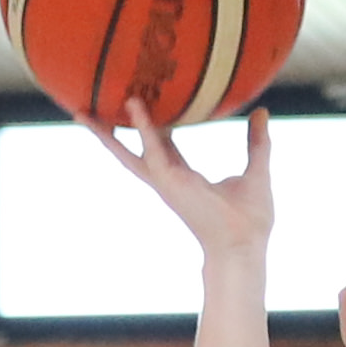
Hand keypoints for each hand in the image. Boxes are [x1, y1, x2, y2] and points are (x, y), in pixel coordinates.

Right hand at [101, 99, 271, 267]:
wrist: (246, 245)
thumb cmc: (251, 219)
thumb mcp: (255, 170)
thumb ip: (256, 142)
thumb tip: (261, 112)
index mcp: (183, 176)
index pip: (160, 145)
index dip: (148, 124)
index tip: (137, 101)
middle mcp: (168, 178)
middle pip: (132, 149)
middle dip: (110, 132)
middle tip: (87, 111)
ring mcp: (165, 182)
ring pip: (129, 151)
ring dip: (107, 131)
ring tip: (84, 110)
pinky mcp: (169, 182)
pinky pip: (152, 149)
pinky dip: (145, 127)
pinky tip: (134, 104)